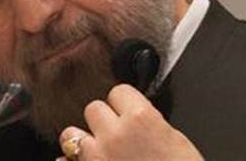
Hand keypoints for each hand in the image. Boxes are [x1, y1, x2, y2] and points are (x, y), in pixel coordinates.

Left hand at [58, 84, 202, 160]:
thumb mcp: (175, 141)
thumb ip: (149, 123)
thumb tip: (133, 116)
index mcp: (141, 119)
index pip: (118, 92)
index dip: (124, 104)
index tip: (128, 114)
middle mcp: (114, 134)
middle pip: (93, 109)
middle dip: (103, 121)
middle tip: (116, 136)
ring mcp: (96, 157)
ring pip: (70, 134)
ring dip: (81, 142)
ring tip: (96, 153)